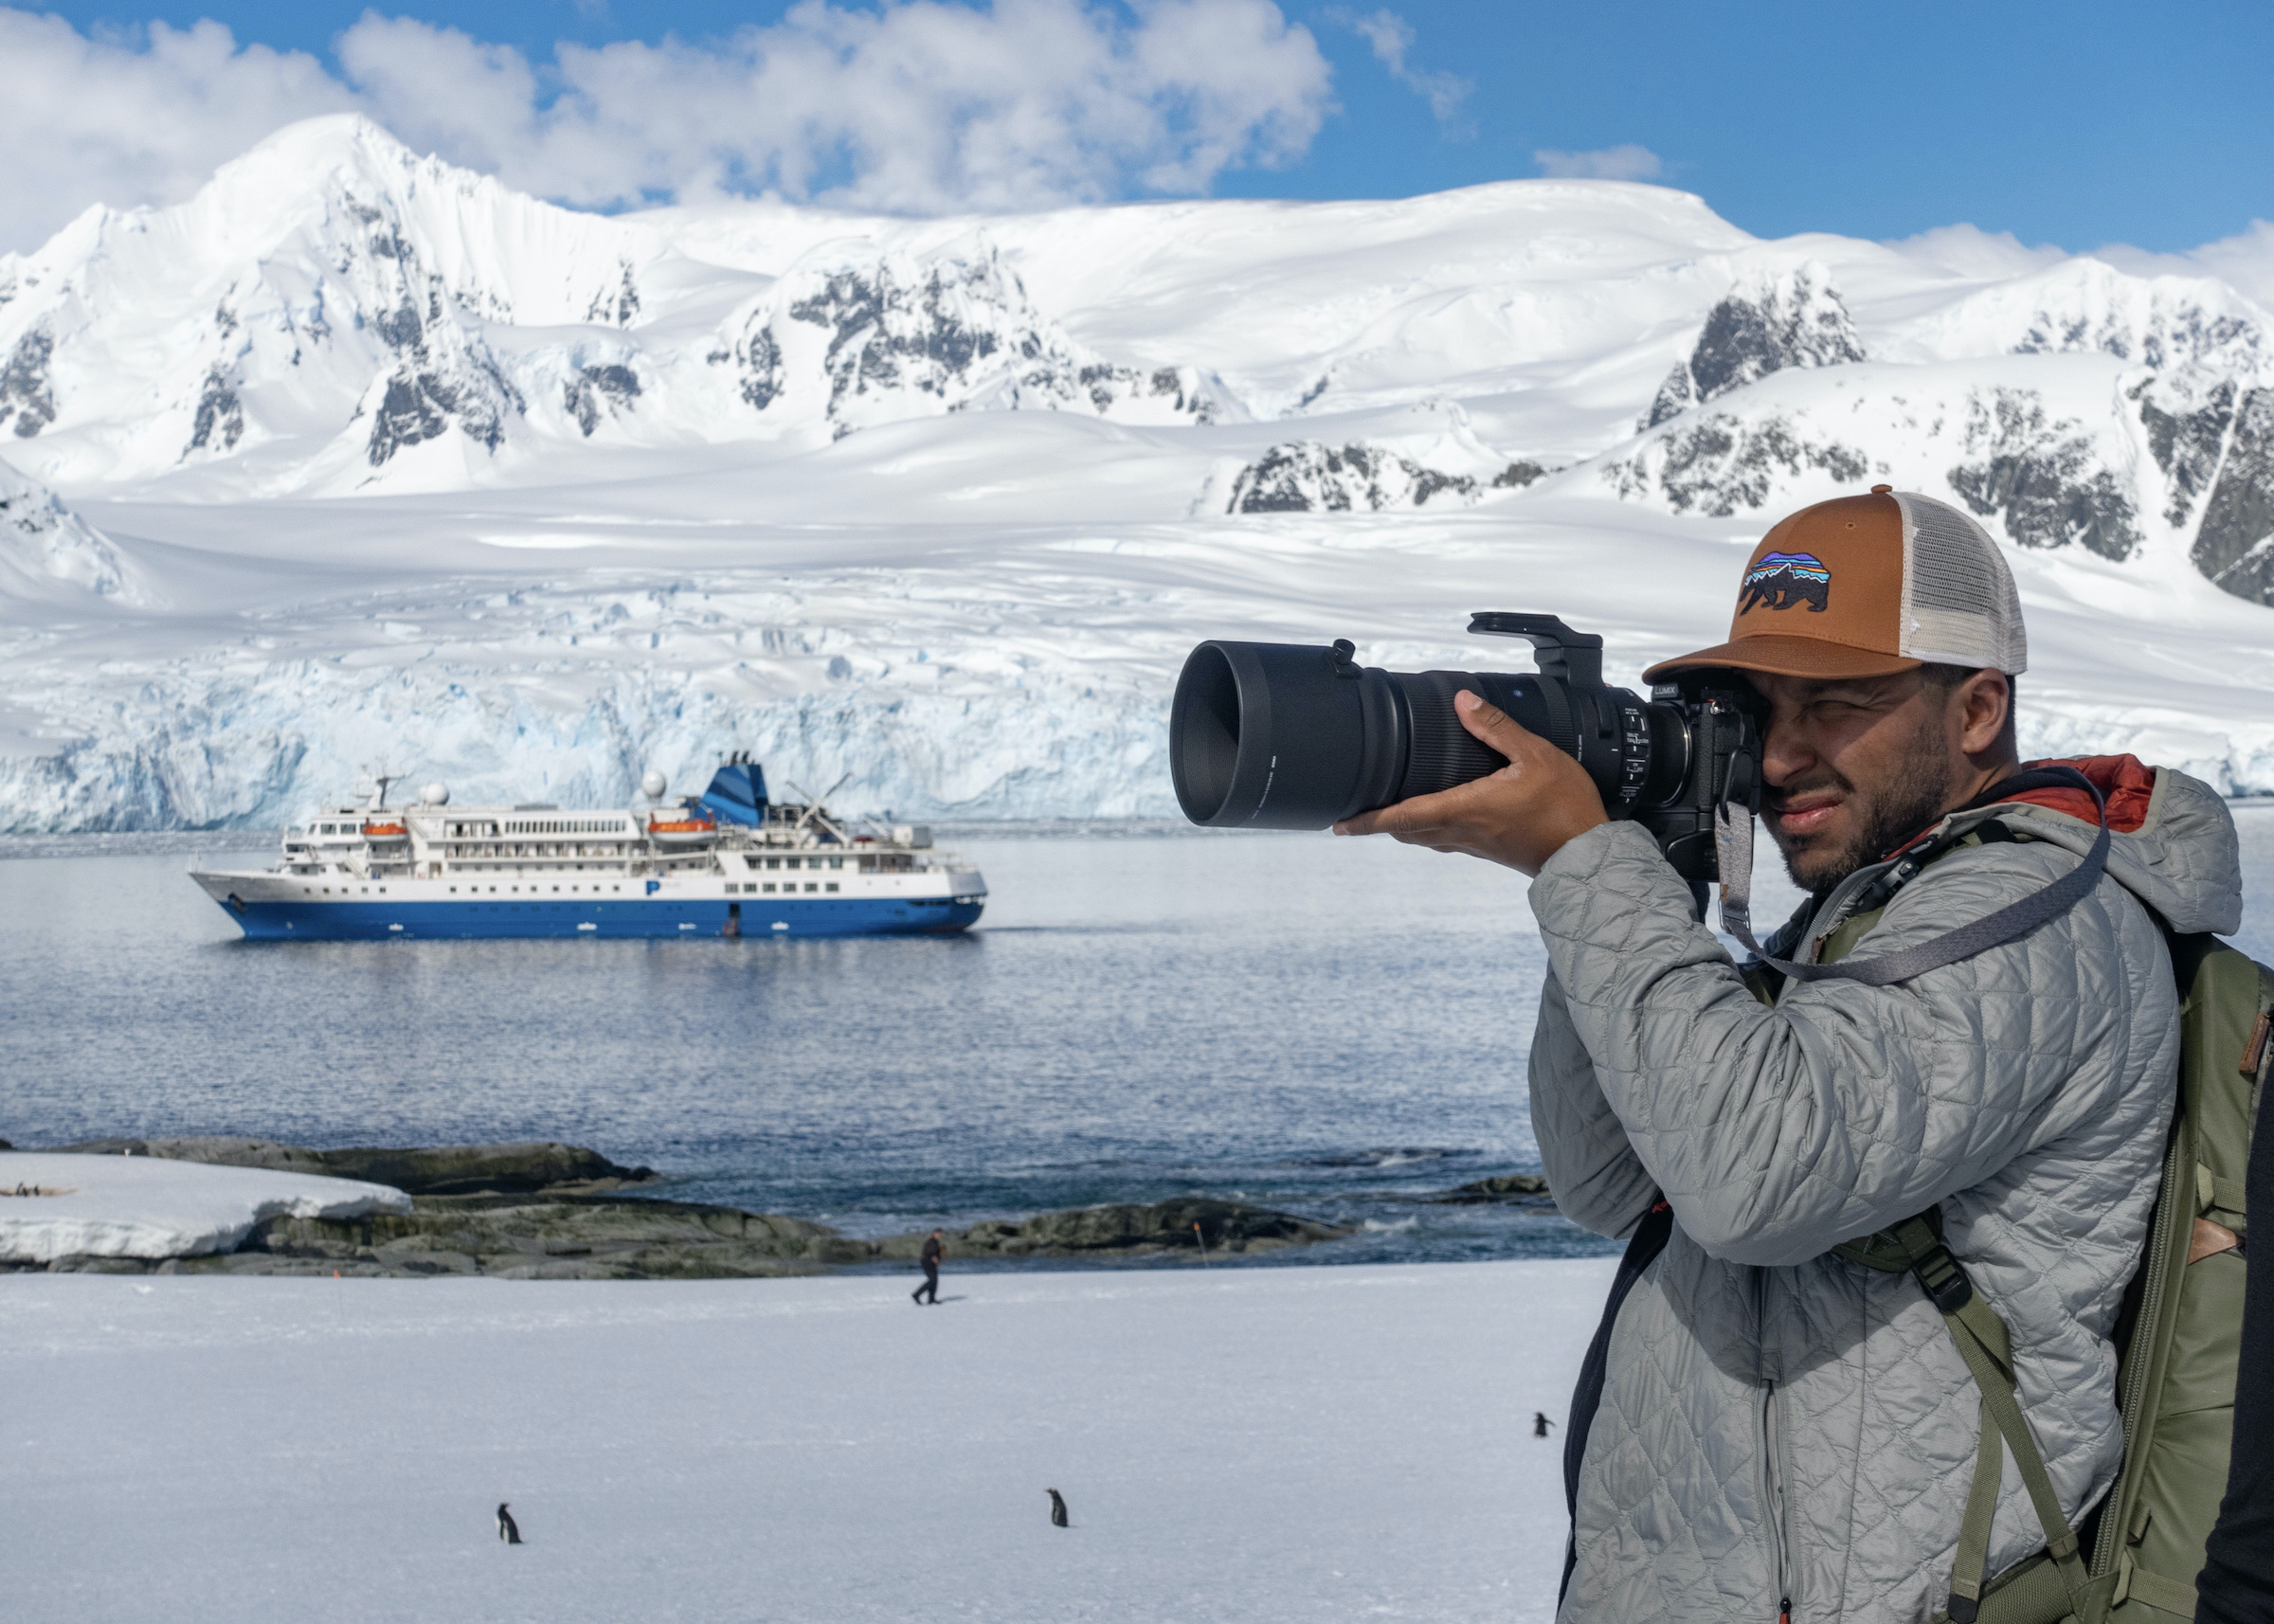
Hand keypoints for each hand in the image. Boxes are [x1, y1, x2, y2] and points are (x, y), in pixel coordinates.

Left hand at [1331, 690, 1607, 874]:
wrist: (1589, 854)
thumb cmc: (1565, 809)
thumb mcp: (1535, 756)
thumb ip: (1497, 727)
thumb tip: (1464, 703)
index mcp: (1464, 809)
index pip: (1402, 816)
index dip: (1368, 821)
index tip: (1341, 824)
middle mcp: (1462, 833)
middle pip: (1406, 831)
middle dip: (1377, 824)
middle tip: (1354, 817)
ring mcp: (1475, 845)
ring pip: (1425, 839)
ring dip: (1402, 827)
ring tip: (1386, 815)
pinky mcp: (1489, 851)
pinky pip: (1447, 841)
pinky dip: (1428, 829)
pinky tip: (1436, 817)